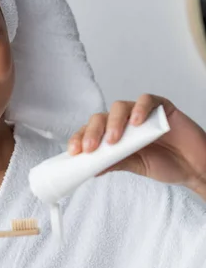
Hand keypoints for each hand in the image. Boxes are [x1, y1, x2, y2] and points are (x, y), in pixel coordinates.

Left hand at [67, 94, 205, 194]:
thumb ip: (115, 163)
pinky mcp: (161, 107)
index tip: (75, 151)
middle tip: (90, 147)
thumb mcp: (135, 166)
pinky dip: (139, 109)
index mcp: (116, 136)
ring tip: (114, 140)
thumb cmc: (167, 164)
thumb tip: (91, 167)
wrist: (195, 167)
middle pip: (101, 117)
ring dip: (113, 122)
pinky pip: (147, 100)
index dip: (81, 138)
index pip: (92, 132)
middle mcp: (126, 122)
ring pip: (120, 107)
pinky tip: (137, 123)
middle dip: (92, 131)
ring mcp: (143, 113)